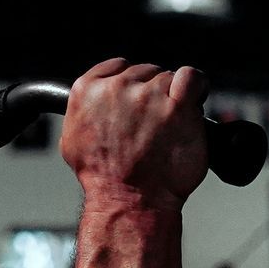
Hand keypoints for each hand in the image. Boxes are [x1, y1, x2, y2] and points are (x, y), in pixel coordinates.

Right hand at [60, 58, 210, 206]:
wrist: (129, 200)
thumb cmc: (104, 178)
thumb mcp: (72, 140)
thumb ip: (84, 111)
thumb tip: (96, 101)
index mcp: (87, 90)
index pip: (117, 67)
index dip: (131, 84)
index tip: (136, 102)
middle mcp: (116, 88)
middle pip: (145, 73)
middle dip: (151, 94)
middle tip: (153, 124)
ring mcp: (148, 95)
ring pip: (168, 79)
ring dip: (173, 98)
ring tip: (169, 127)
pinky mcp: (177, 106)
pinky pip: (192, 78)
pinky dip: (196, 86)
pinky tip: (193, 101)